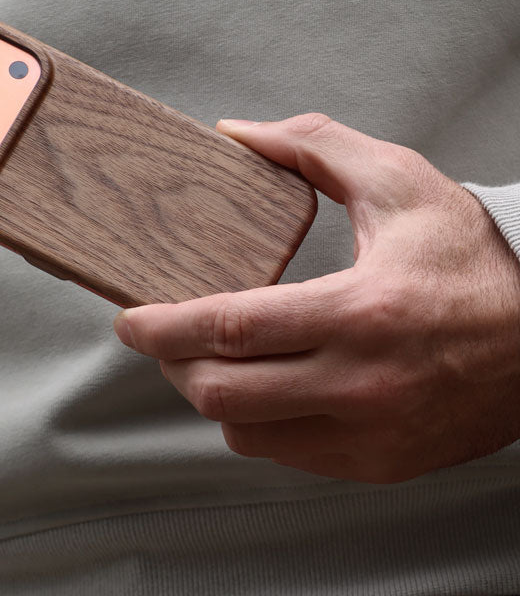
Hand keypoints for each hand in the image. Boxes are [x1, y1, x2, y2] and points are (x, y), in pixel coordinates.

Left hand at [113, 113, 519, 483]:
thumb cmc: (469, 256)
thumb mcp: (397, 179)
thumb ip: (311, 147)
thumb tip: (235, 134)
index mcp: (361, 311)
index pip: (229, 329)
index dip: (163, 326)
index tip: (129, 319)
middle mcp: (362, 385)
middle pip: (222, 393)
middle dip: (172, 363)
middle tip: (160, 333)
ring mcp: (370, 434)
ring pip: (245, 433)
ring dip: (210, 393)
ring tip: (209, 355)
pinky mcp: (378, 462)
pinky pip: (284, 453)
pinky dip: (254, 421)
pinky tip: (260, 385)